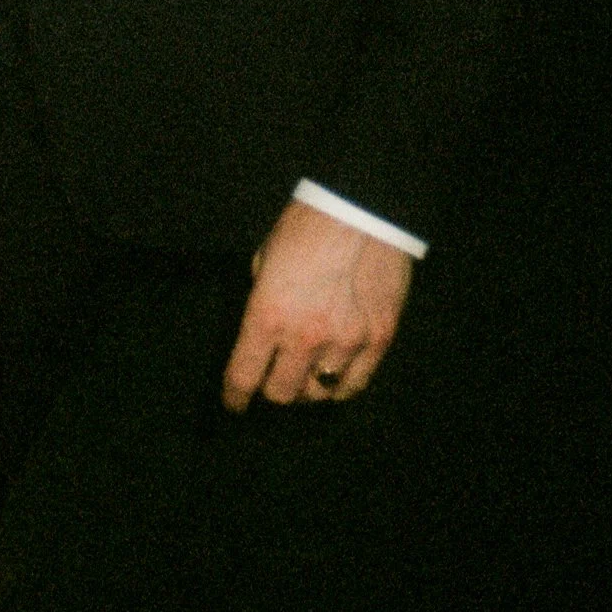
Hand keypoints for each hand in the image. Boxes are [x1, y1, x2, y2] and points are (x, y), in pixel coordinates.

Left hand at [221, 199, 413, 411]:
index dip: (235, 396)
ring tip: (306, 374)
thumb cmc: (306, 226)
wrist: (360, 208)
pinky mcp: (377, 341)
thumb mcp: (265, 258)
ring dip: (307, 387)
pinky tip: (334, 375)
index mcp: (268, 313)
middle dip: (272, 389)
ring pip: (318, 393)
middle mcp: (305, 336)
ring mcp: (345, 342)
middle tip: (273, 378)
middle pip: (281, 394)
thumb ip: (262, 299)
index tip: (234, 403)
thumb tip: (263, 332)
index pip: (244, 375)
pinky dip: (340, 386)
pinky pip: (354, 386)